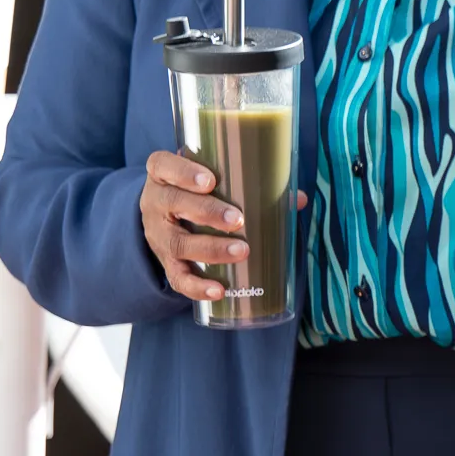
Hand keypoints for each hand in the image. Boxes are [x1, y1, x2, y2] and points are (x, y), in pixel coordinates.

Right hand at [139, 149, 302, 303]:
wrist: (166, 218)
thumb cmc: (198, 191)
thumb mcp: (213, 179)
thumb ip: (251, 183)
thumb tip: (298, 198)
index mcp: (163, 174)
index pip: (162, 165)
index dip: (182, 172)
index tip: (210, 180)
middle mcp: (155, 203)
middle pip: (173, 204)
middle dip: (207, 212)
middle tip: (238, 219)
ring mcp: (158, 235)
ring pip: (178, 243)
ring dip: (210, 248)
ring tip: (241, 250)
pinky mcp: (165, 262)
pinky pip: (177, 277)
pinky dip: (198, 286)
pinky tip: (219, 290)